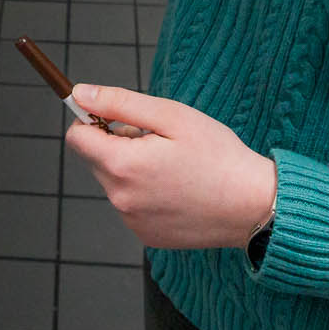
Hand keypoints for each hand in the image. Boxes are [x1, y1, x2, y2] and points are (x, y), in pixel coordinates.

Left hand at [64, 85, 277, 250]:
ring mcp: (132, 221)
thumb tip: (80, 94)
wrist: (252, 204)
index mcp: (123, 166)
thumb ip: (120, 103)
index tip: (120, 118)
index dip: (93, 121)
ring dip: (132, 169)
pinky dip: (146, 193)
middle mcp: (120, 199)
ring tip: (173, 167)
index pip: (76, 137)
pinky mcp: (145, 236)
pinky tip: (178, 189)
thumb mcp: (171, 116)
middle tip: (160, 142)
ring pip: (114, 182)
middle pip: (96, 159)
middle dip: (118, 144)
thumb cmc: (217, 154)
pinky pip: (131, 205)